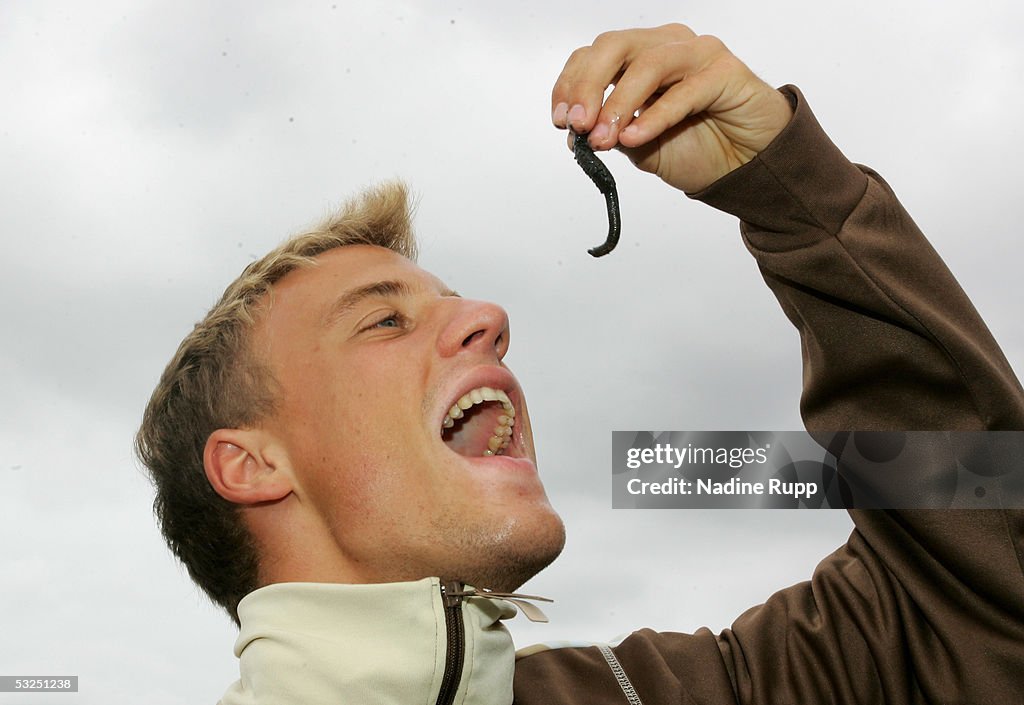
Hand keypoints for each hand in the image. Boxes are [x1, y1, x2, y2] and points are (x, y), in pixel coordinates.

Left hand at [551, 24, 793, 193]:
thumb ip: (610, 133)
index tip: (560, 121)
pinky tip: (634, 138)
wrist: (746, 168)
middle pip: (614, 47)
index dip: (570, 85)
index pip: (593, 56)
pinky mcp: (725, 72)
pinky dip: (653, 116)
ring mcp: (698, 54)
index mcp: (641, 56)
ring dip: (618, 104)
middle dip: (587, 87)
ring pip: (646, 64)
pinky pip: (683, 91)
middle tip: (576, 125)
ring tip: (603, 140)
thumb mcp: (640, 147)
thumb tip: (575, 132)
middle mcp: (667, 46)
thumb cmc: (697, 149)